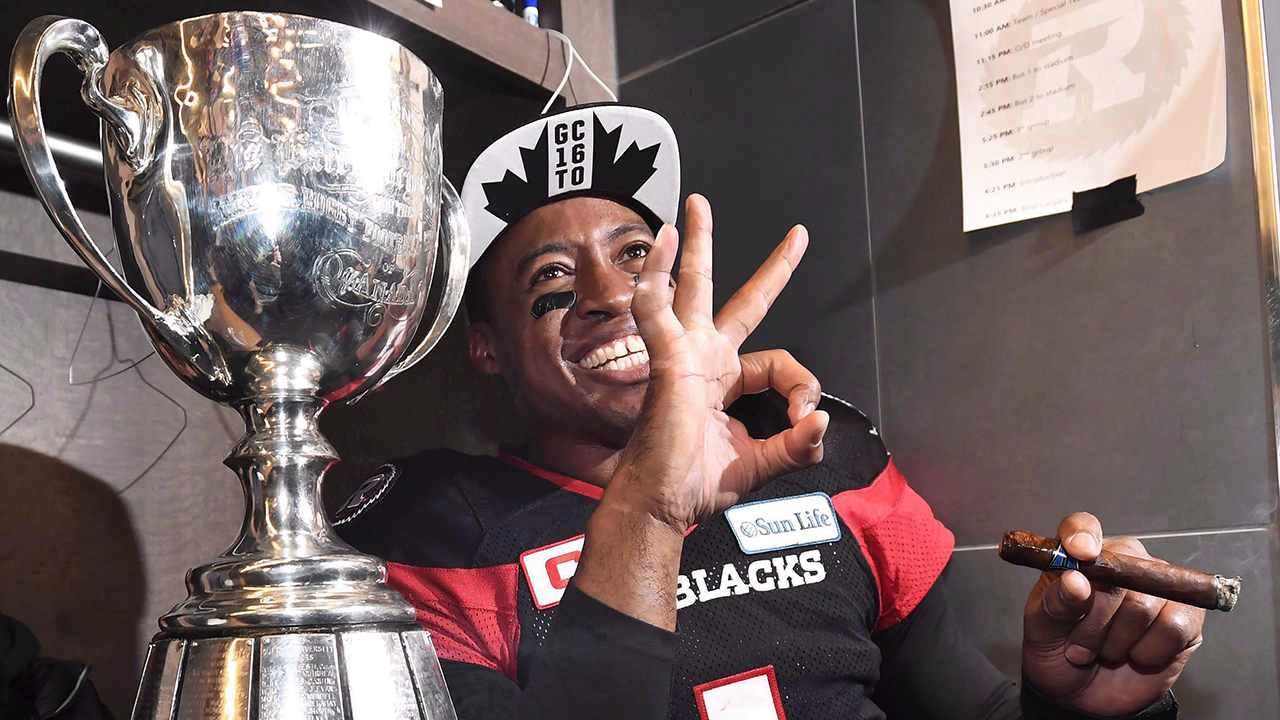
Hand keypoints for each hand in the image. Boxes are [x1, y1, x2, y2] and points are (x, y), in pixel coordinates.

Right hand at [608, 194, 829, 531]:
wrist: (661, 503)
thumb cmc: (694, 485)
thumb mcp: (761, 464)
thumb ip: (796, 447)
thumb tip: (820, 425)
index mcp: (726, 381)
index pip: (779, 363)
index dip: (802, 388)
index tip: (805, 421)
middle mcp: (706, 360)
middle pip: (737, 300)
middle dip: (767, 268)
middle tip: (796, 234)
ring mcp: (685, 356)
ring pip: (692, 289)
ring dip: (692, 248)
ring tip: (693, 210)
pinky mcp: (667, 360)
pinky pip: (658, 311)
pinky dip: (656, 278)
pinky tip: (662, 245)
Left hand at [1022, 513, 1205, 715]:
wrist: (1083, 696)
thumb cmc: (1058, 652)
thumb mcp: (1041, 630)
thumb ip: (1054, 604)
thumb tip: (1075, 579)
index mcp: (1082, 558)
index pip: (1084, 527)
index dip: (1082, 535)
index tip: (1080, 552)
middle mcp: (1124, 564)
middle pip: (1119, 575)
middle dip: (1094, 620)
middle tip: (1078, 645)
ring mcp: (1158, 588)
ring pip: (1144, 605)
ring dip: (1117, 641)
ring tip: (1105, 650)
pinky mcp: (1186, 617)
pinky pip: (1174, 627)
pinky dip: (1148, 651)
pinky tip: (1136, 655)